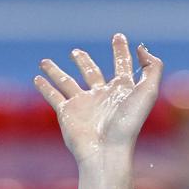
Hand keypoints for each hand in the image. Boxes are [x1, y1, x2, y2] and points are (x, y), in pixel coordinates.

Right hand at [34, 34, 162, 163]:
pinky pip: (53, 96)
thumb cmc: (128, 124)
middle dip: (84, 62)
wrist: (107, 152)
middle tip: (76, 52)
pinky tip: (37, 79)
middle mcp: (101, 97)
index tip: (119, 37)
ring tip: (44, 62)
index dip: (121, 51)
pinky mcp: (67, 113)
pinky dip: (45, 87)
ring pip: (66, 82)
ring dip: (56, 72)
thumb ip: (152, 68)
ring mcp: (83, 105)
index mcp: (121, 92)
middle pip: (91, 74)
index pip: (121, 66)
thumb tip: (142, 49)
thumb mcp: (148, 92)